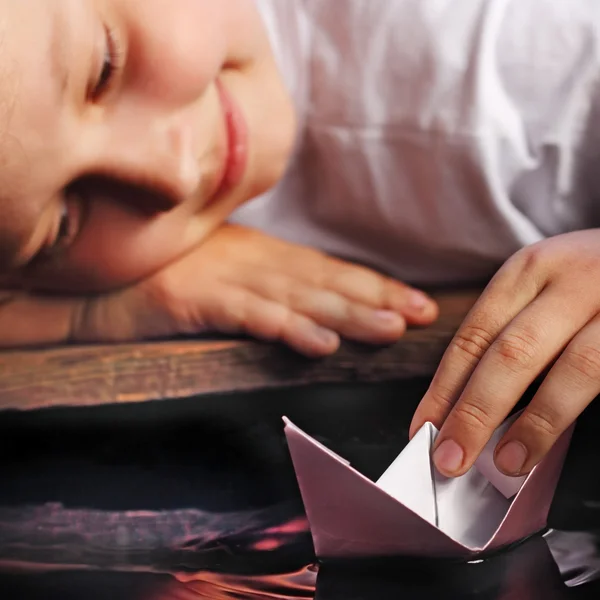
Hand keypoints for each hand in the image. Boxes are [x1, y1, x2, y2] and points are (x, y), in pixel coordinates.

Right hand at [72, 224, 437, 355]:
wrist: (97, 280)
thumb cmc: (163, 278)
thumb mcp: (225, 278)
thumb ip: (267, 289)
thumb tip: (313, 312)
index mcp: (261, 257)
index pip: (329, 273)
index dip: (375, 288)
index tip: (419, 305)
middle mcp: (251, 262)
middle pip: (323, 282)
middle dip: (376, 298)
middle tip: (423, 313)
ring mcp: (224, 278)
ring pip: (296, 296)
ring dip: (344, 313)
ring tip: (389, 328)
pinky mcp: (193, 297)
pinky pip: (247, 314)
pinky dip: (285, 327)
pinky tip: (318, 343)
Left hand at [410, 230, 599, 478]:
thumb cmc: (591, 280)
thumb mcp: (544, 289)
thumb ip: (512, 334)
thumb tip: (468, 407)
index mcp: (529, 270)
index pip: (474, 336)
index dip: (444, 388)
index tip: (423, 428)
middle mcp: (571, 280)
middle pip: (512, 352)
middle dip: (474, 412)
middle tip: (450, 458)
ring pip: (574, 367)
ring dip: (536, 423)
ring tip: (508, 462)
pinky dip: (580, 411)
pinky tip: (561, 441)